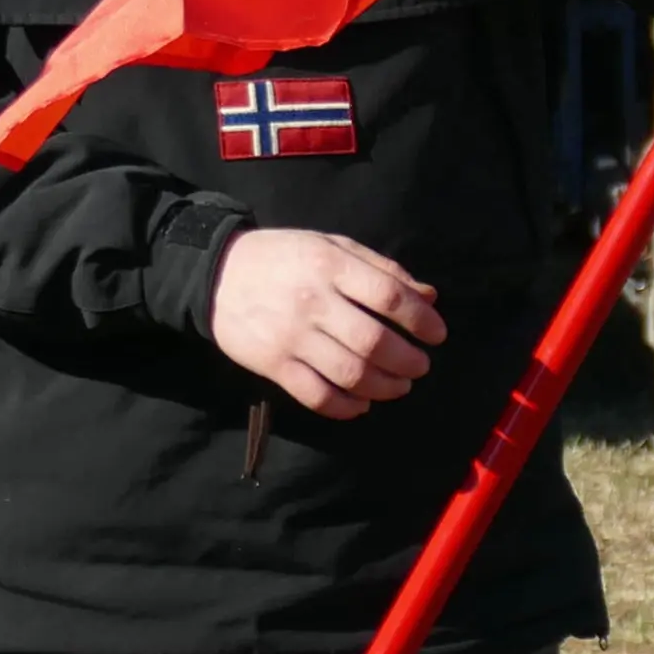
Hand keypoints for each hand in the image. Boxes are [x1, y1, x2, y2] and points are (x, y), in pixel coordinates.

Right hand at [209, 229, 446, 420]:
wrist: (216, 274)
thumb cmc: (283, 257)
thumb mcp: (331, 246)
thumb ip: (381, 269)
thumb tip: (428, 297)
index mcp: (330, 265)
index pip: (389, 296)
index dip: (421, 320)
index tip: (437, 334)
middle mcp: (313, 302)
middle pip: (374, 342)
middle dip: (409, 361)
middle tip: (420, 365)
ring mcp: (292, 337)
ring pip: (350, 374)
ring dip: (385, 387)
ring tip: (399, 386)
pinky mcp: (273, 365)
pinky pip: (317, 396)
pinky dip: (347, 407)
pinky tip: (362, 403)